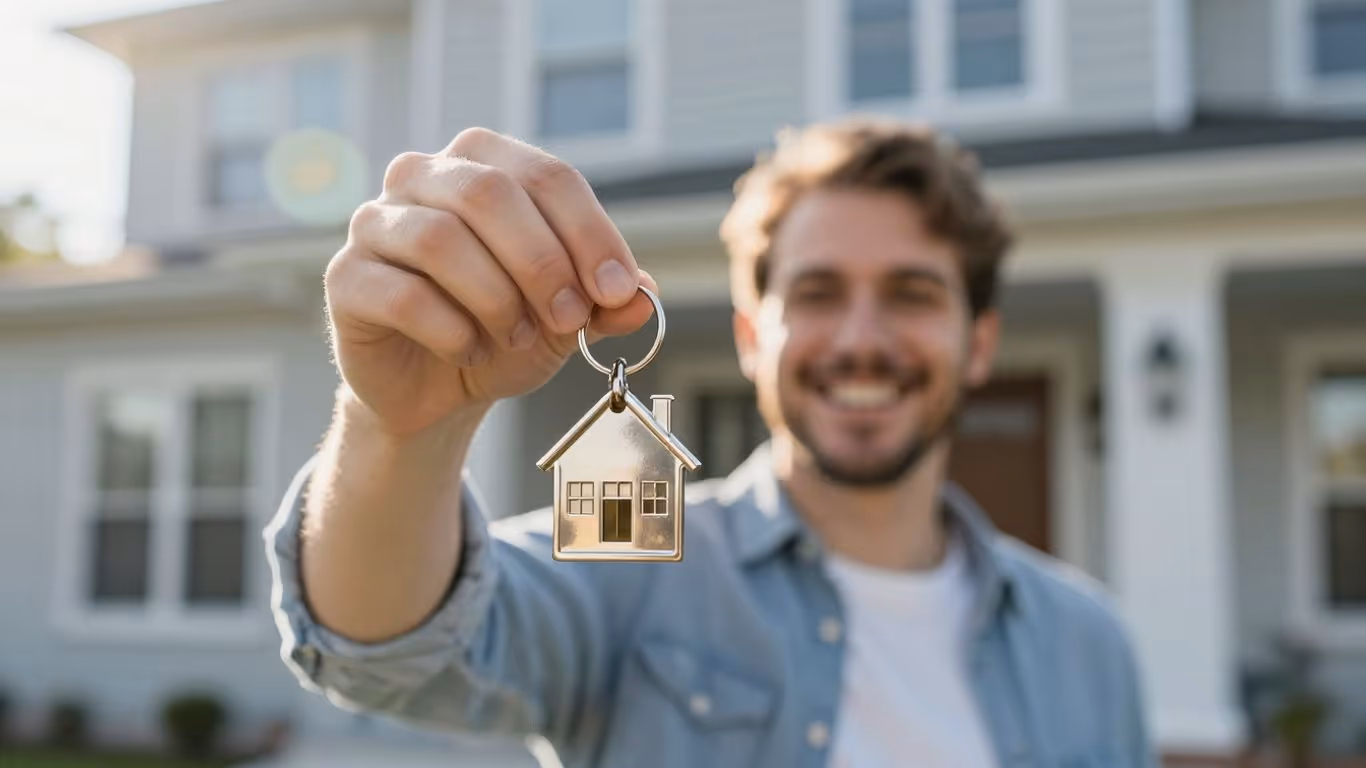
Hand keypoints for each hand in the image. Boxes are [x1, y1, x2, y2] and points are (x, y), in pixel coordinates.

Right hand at [324, 128, 657, 436]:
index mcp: (482, 163)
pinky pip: (403, 295)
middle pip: (489, 193)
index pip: (545, 175)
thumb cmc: (503, 329)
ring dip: (496, 298)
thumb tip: (644, 296)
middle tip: (570, 318)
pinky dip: (452, 331)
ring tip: (516, 336)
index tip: (617, 289)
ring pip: (441, 239)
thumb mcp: (569, 315)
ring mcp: (375, 223)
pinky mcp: (346, 277)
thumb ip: (608, 301)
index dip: (589, 232)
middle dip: (543, 262)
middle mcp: (422, 176)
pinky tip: (470, 351)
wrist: (439, 389)